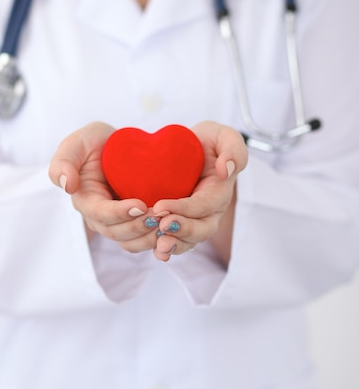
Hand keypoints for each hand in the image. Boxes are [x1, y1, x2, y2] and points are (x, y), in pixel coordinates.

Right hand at [48, 122, 159, 252]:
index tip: (140, 204)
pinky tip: (174, 229)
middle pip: (117, 232)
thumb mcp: (76, 143)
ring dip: (150, 237)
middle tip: (161, 215)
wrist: (115, 147)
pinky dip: (157, 239)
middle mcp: (99, 218)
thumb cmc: (93, 143)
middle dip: (139, 227)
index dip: (120, 213)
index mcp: (85, 201)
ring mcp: (117, 224)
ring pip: (131, 241)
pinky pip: (143, 239)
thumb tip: (67, 185)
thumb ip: (64, 161)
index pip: (100, 214)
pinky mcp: (133, 224)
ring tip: (169, 223)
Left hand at [151, 121, 247, 262]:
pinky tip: (156, 252)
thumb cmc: (210, 141)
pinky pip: (178, 241)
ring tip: (160, 247)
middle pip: (201, 229)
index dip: (185, 209)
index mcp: (220, 191)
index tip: (160, 206)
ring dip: (175, 245)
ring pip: (190, 240)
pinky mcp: (181, 223)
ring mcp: (196, 220)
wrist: (192, 147)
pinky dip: (168, 248)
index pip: (204, 205)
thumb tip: (225, 170)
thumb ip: (233, 150)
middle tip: (161, 227)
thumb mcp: (224, 136)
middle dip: (182, 231)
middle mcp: (210, 211)